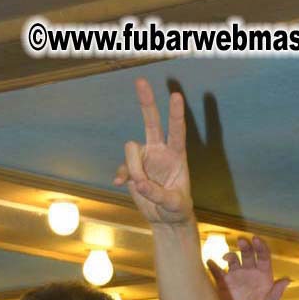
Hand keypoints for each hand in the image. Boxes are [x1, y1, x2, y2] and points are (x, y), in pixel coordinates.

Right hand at [115, 78, 192, 224]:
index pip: (177, 132)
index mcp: (176, 156)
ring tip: (142, 187)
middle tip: (141, 80)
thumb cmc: (176, 209)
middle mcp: (160, 151)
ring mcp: (144, 157)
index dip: (176, 115)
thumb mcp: (175, 205)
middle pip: (152, 122)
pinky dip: (122, 175)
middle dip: (147, 102)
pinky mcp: (132, 167)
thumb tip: (139, 183)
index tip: (176, 96)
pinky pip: (123, 166)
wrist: (165, 218)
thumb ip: (158, 194)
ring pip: (131, 150)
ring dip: (134, 168)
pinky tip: (121, 184)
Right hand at [208, 237, 289, 299]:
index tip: (256, 240)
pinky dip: (212, 266)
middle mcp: (250, 272)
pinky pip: (217, 271)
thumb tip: (287, 280)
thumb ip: (276, 292)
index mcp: (263, 275)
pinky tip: (210, 263)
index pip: (263, 256)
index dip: (260, 247)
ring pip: (233, 259)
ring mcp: (236, 277)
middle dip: (245, 246)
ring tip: (227, 257)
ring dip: (230, 254)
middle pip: (247, 254)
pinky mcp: (224, 283)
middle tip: (241, 241)